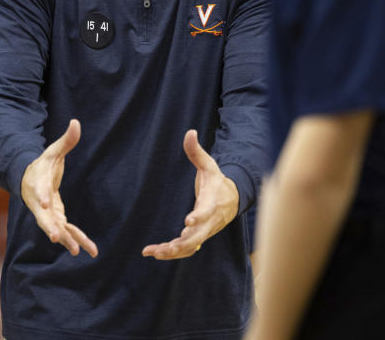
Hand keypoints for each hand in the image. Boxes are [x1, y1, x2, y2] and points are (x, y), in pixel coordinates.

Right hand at [21, 119, 97, 256]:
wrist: (30, 180)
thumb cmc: (43, 164)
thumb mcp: (53, 151)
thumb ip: (66, 140)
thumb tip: (76, 122)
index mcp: (38, 183)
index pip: (40, 190)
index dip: (42, 196)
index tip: (45, 203)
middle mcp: (40, 203)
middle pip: (43, 217)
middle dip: (50, 227)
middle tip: (55, 237)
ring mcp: (47, 214)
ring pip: (56, 229)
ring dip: (67, 240)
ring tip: (78, 251)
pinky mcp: (56, 219)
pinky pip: (67, 232)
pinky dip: (78, 240)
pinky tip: (90, 251)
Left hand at [142, 129, 238, 259]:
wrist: (231, 200)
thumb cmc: (216, 181)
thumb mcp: (209, 165)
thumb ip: (197, 151)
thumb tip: (190, 131)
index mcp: (212, 202)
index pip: (207, 212)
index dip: (199, 217)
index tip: (187, 221)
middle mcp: (210, 221)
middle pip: (199, 236)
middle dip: (184, 242)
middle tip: (170, 245)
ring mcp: (204, 232)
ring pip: (190, 247)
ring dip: (173, 252)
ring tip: (153, 252)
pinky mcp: (198, 238)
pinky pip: (186, 250)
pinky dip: (171, 253)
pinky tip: (153, 252)